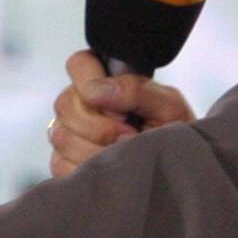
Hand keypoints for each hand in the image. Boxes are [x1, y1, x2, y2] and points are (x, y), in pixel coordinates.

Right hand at [50, 48, 195, 177]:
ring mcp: (69, 134)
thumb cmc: (174, 137)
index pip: (79, 64)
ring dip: (97, 150)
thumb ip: (135, 90)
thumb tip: (95, 90)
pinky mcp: (64, 164)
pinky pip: (60, 164)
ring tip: (123, 154)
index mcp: (105, 81)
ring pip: (62, 136)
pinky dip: (89, 170)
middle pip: (65, 104)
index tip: (118, 109)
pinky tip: (109, 170)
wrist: (177, 173)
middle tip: (129, 136)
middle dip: (100, 127)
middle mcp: (81, 103)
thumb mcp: (168, 107)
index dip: (90, 83)